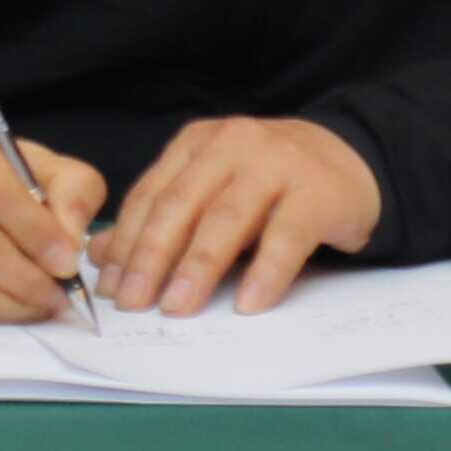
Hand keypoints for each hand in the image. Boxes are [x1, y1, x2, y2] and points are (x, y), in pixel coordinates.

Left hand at [95, 115, 385, 316]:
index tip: (110, 287)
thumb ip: (160, 218)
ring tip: (178, 306)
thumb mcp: (211, 190)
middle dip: (152, 256)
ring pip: (227, 218)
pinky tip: (248, 304)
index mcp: (196, 144)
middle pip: (181, 204)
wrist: (351, 161)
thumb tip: (99, 257)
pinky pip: (285, 236)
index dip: (127, 241)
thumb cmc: (269, 185)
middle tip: (134, 302)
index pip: (152, 194)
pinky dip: (265, 272)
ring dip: (199, 266)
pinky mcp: (316, 192)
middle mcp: (231, 145)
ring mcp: (276, 164)